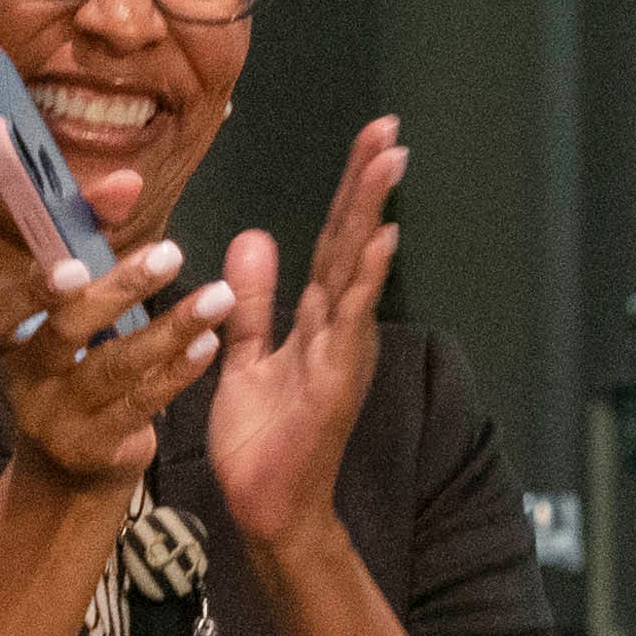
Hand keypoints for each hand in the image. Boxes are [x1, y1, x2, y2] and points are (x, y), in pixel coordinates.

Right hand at [0, 133, 226, 492]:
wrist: (68, 470)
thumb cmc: (73, 367)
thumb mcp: (73, 310)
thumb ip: (93, 240)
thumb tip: (124, 182)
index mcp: (4, 340)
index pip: (2, 311)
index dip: (34, 289)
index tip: (73, 265)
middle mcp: (23, 379)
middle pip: (64, 334)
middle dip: (118, 292)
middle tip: (170, 256)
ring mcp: (56, 419)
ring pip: (113, 369)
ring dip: (169, 330)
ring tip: (217, 299)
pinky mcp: (94, 449)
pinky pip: (139, 405)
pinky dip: (176, 373)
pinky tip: (207, 346)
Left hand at [205, 115, 405, 557]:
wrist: (265, 506)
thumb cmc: (262, 441)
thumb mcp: (246, 357)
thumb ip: (253, 302)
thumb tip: (256, 239)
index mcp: (318, 318)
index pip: (335, 238)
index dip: (350, 188)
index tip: (370, 139)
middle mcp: (338, 327)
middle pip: (353, 241)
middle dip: (369, 184)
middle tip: (388, 130)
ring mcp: (342, 351)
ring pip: (357, 270)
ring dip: (373, 215)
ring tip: (389, 163)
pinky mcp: (337, 380)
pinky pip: (350, 322)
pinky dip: (364, 281)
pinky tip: (377, 242)